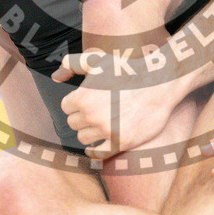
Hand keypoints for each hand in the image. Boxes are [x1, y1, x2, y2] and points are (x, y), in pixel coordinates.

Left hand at [53, 51, 184, 158]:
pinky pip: (98, 154)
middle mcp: (91, 116)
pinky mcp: (120, 142)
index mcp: (82, 97)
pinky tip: (96, 147)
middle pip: (73, 124)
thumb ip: (71, 64)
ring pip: (83, 139)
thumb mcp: (97, 60)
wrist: (158, 84)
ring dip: (89, 133)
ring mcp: (106, 131)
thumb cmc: (126, 70)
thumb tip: (55, 78)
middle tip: (95, 112)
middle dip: (82, 118)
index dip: (76, 104)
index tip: (87, 101)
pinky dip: (94, 152)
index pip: (66, 108)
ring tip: (100, 124)